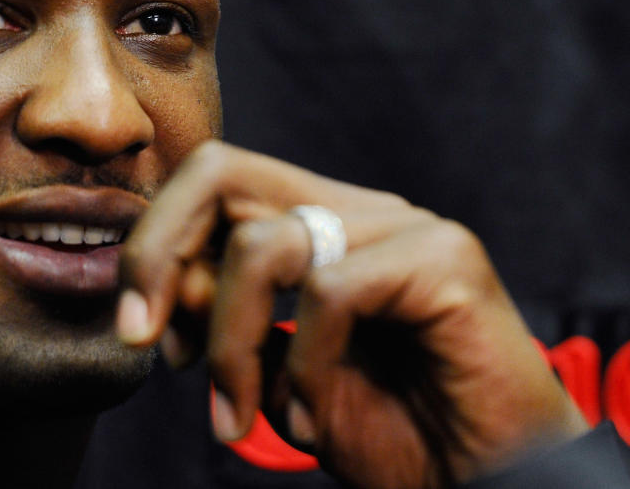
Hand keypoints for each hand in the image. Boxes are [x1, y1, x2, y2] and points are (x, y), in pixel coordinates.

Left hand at [117, 140, 586, 488]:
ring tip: (236, 420)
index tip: (137, 331)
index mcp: (319, 227)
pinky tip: (315, 422)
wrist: (492, 482)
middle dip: (160, 253)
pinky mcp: (445, 258)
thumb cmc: (397, 435)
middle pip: (222, 173)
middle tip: (143, 339)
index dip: (155, 245)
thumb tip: (167, 288)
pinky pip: (333, 291)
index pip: (213, 184)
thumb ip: (232, 326)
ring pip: (265, 243)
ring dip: (230, 343)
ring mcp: (404, 227)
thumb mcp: (280, 382)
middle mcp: (358, 211)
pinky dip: (305, 367)